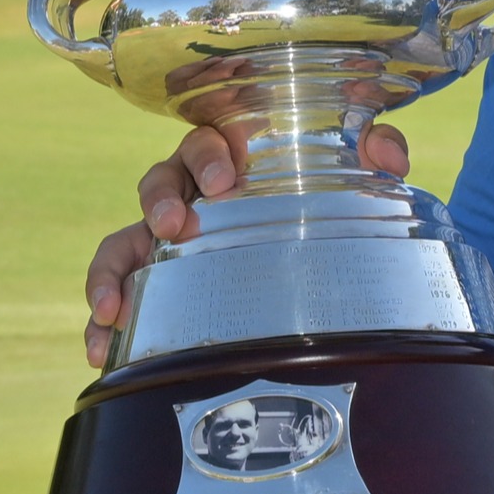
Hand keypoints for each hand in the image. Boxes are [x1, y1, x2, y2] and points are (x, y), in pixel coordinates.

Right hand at [81, 121, 410, 366]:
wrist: (317, 249)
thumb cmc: (321, 198)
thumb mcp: (353, 173)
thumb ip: (376, 150)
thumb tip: (389, 153)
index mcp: (230, 158)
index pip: (204, 142)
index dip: (206, 156)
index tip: (223, 182)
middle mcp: (189, 195)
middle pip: (157, 183)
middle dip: (160, 202)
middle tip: (174, 227)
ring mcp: (164, 241)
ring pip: (121, 242)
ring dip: (110, 272)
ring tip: (113, 308)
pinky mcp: (154, 283)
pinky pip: (118, 296)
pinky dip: (105, 323)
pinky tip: (104, 352)